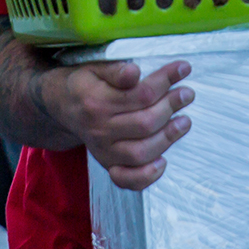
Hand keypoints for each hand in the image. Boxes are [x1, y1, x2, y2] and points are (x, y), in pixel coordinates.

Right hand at [41, 59, 193, 190]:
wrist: (62, 105)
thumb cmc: (84, 82)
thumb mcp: (95, 68)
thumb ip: (115, 70)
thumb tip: (135, 72)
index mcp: (96, 101)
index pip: (141, 94)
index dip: (166, 81)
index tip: (183, 69)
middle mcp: (99, 129)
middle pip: (144, 123)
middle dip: (171, 106)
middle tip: (187, 94)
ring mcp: (103, 151)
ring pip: (141, 152)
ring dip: (167, 138)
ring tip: (184, 121)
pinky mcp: (108, 165)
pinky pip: (127, 180)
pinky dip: (147, 176)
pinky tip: (163, 161)